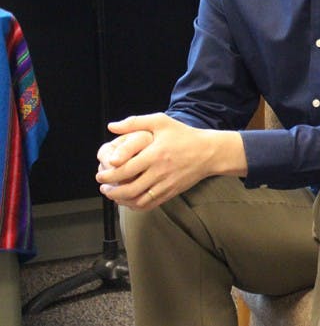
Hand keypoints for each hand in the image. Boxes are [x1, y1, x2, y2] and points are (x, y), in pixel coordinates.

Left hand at [95, 113, 229, 210]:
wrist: (209, 152)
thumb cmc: (184, 135)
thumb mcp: (161, 122)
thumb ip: (135, 122)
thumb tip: (112, 127)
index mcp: (155, 154)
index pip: (125, 169)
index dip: (108, 175)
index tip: (100, 174)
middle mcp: (160, 171)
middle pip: (129, 188)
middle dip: (110, 189)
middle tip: (103, 185)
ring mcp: (166, 184)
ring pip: (138, 200)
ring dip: (120, 200)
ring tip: (112, 194)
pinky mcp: (171, 192)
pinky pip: (149, 204)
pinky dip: (135, 206)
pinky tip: (128, 200)